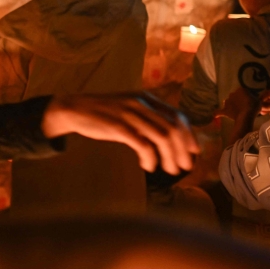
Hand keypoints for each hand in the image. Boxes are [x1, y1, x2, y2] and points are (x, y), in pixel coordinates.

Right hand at [41, 93, 198, 174]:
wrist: (75, 109)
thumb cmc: (105, 113)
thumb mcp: (130, 110)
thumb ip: (149, 119)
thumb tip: (172, 139)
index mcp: (147, 98)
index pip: (178, 116)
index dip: (189, 136)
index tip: (194, 152)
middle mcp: (142, 103)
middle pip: (173, 128)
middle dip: (183, 150)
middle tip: (185, 168)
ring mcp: (130, 114)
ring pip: (161, 137)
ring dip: (169, 157)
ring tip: (169, 170)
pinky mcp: (118, 126)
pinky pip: (142, 144)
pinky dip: (150, 158)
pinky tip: (148, 166)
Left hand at [215, 86, 254, 122]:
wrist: (246, 115)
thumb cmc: (254, 107)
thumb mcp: (259, 101)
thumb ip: (256, 99)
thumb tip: (256, 99)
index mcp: (240, 90)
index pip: (243, 92)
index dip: (246, 97)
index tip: (249, 102)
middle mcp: (232, 94)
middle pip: (235, 97)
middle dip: (238, 101)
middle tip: (244, 108)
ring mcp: (227, 102)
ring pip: (228, 103)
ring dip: (230, 106)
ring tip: (235, 111)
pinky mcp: (225, 110)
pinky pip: (219, 111)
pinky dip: (217, 113)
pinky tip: (215, 115)